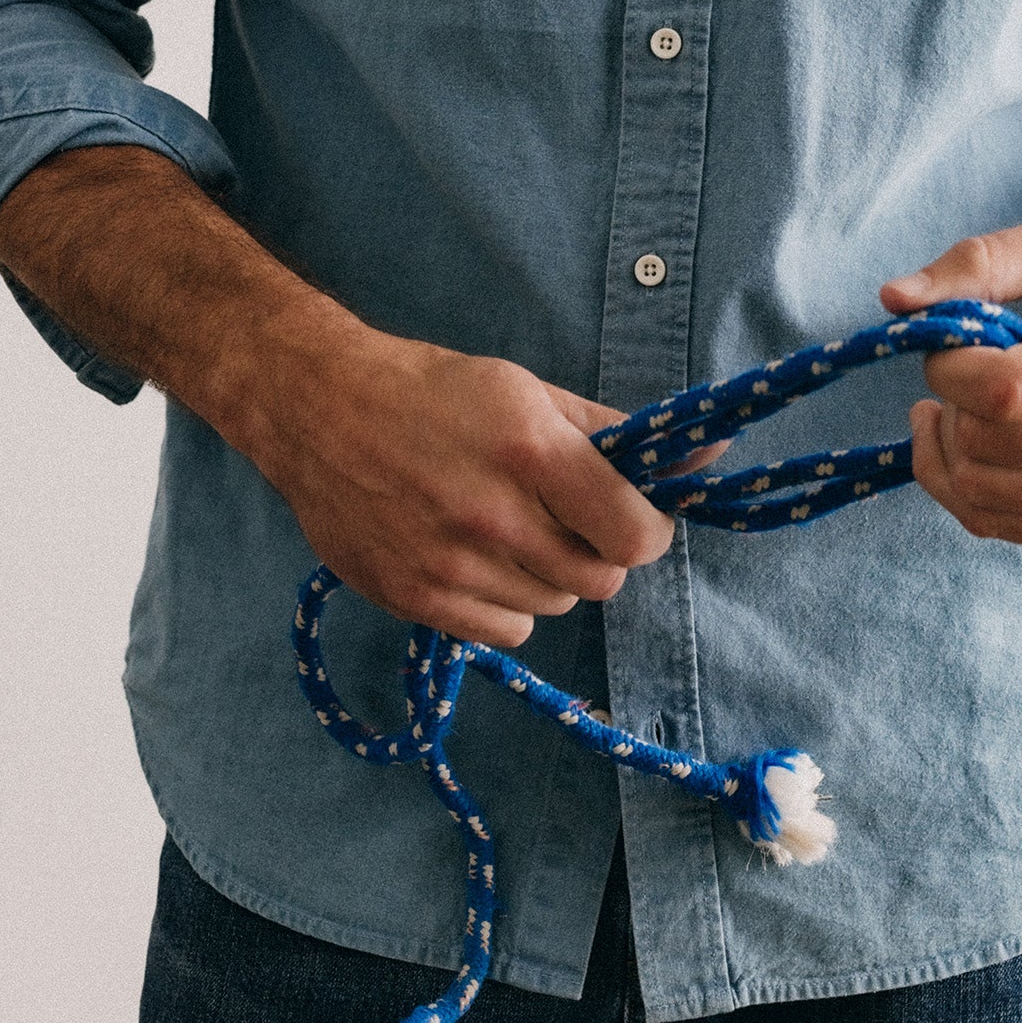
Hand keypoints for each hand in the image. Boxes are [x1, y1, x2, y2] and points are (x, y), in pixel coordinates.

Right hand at [235, 302, 678, 647]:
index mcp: (530, 451)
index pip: (634, 534)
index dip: (650, 530)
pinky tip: (482, 559)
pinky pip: (506, 632)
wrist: (317, 409)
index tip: (638, 515)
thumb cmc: (431, 390)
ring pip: (555, 606)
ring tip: (513, 529)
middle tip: (571, 518)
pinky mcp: (415, 599)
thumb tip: (704, 458)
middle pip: (600, 579)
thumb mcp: (526, 390)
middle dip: (601, 551)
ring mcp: (450, 565)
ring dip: (552, 576)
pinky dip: (509, 605)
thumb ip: (610, 434)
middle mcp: (493, 515)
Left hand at [879, 213, 1021, 557]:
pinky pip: (991, 525)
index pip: (998, 390)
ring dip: (948, 441)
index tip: (951, 339)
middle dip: (949, 400)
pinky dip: (960, 481)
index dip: (946, 364)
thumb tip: (893, 300)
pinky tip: (978, 441)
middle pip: (980, 445)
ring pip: (974, 493)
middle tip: (970, 368)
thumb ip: (979, 262)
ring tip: (974, 403)